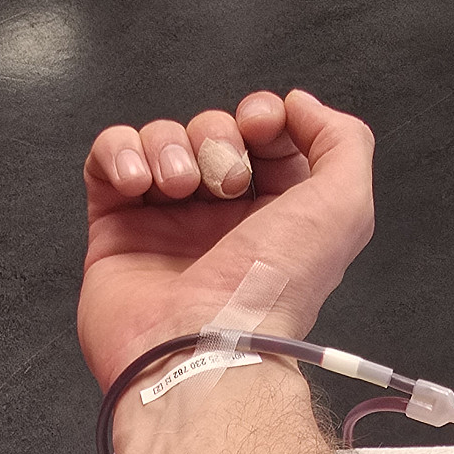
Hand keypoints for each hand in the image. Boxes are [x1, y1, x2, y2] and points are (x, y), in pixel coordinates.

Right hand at [77, 90, 374, 391]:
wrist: (200, 347)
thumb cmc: (269, 291)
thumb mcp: (345, 209)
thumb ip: (344, 142)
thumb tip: (302, 106)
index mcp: (278, 217)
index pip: (267, 137)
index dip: (264, 116)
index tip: (261, 126)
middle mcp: (222, 221)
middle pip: (213, 133)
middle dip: (217, 137)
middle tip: (222, 181)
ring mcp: (166, 224)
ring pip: (161, 140)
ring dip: (168, 145)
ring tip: (176, 187)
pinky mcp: (116, 230)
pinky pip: (108, 160)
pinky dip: (119, 152)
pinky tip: (138, 183)